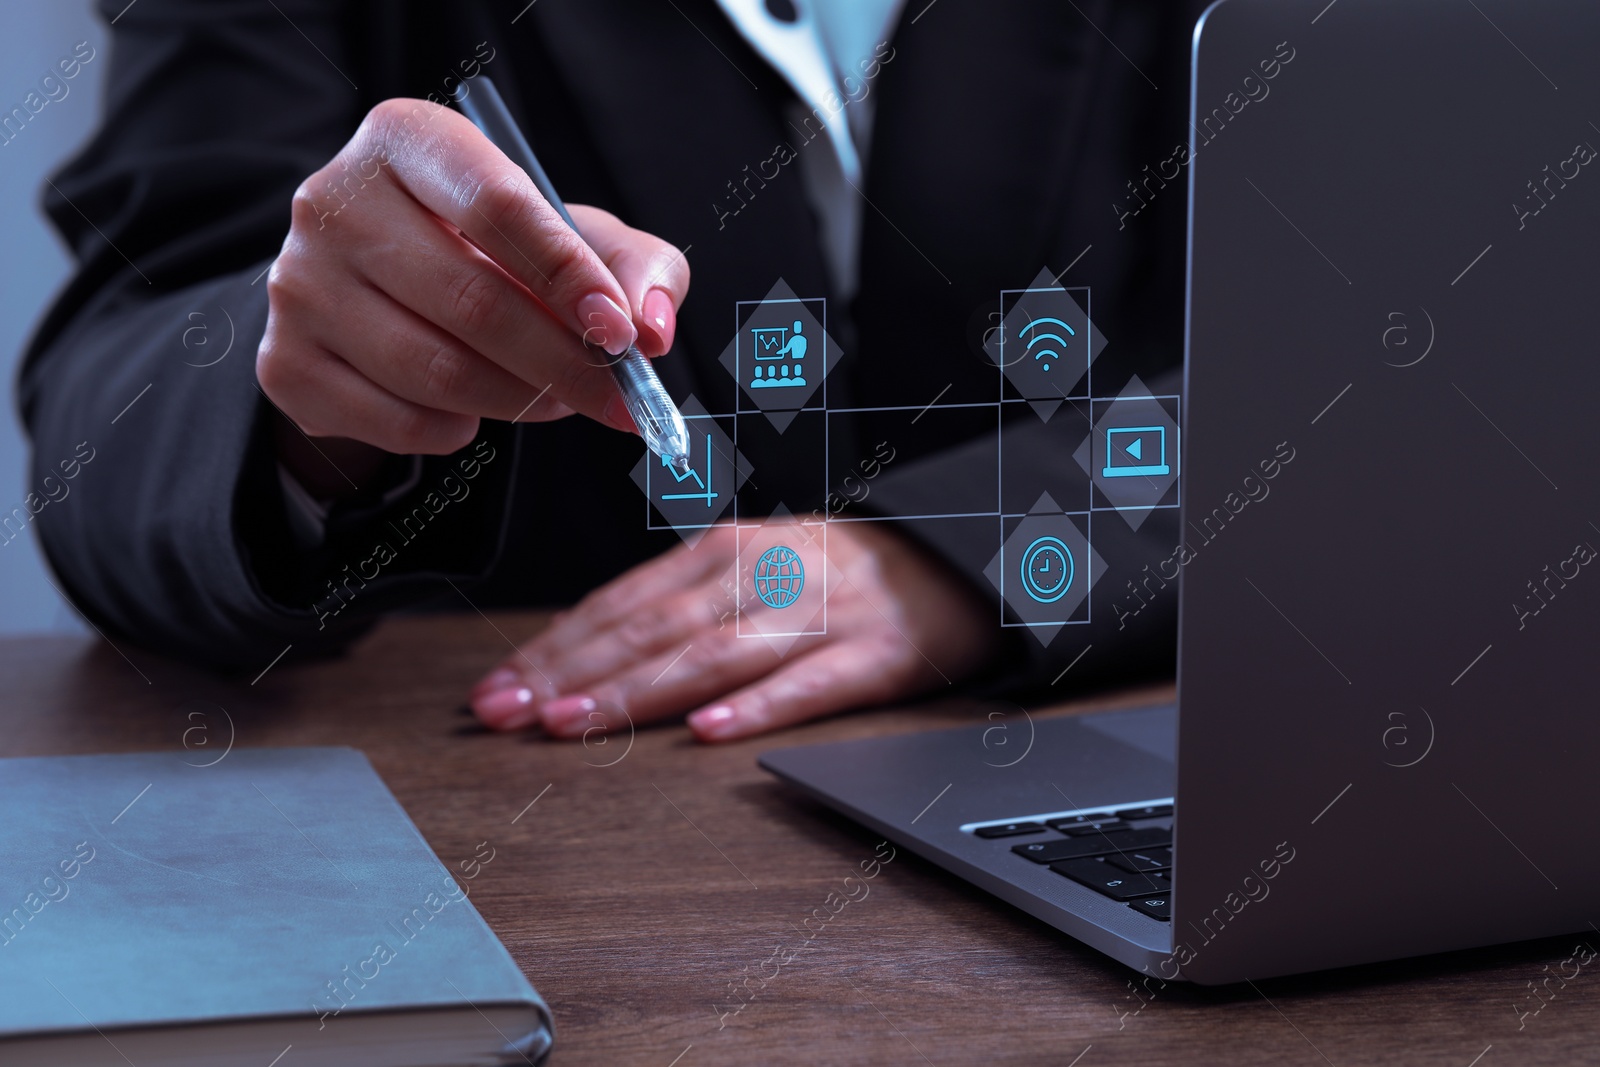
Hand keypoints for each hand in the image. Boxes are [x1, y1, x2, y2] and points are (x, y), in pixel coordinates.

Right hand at [257, 97, 688, 490]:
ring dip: (519, 401)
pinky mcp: (284, 363)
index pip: (497, 206)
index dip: (570, 277)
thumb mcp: (572, 235)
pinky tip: (472, 409)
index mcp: (407, 140)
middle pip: (471, 301)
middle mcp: (333, 201)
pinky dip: (457, 431)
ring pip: (436, 372)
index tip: (623, 335)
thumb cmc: (495, 253)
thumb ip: (632, 266)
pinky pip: (399, 423)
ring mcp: (298, 286)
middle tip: (619, 400)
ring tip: (553, 397)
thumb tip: (652, 328)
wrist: (379, 294)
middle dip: (564, 364)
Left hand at [468, 522, 1001, 741]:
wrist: (955, 553)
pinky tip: (711, 730)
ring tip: (579, 724)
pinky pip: (810, 683)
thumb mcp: (752, 566)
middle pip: (652, 629)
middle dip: (572, 674)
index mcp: (725, 552)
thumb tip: (583, 653)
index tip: (499, 689)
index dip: (555, 648)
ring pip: (713, 654)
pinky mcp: (874, 652)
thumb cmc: (836, 571)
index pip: (622, 603)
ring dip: (638, 690)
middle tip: (508, 715)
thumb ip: (678, 604)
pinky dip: (758, 706)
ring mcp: (818, 611)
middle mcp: (762, 574)